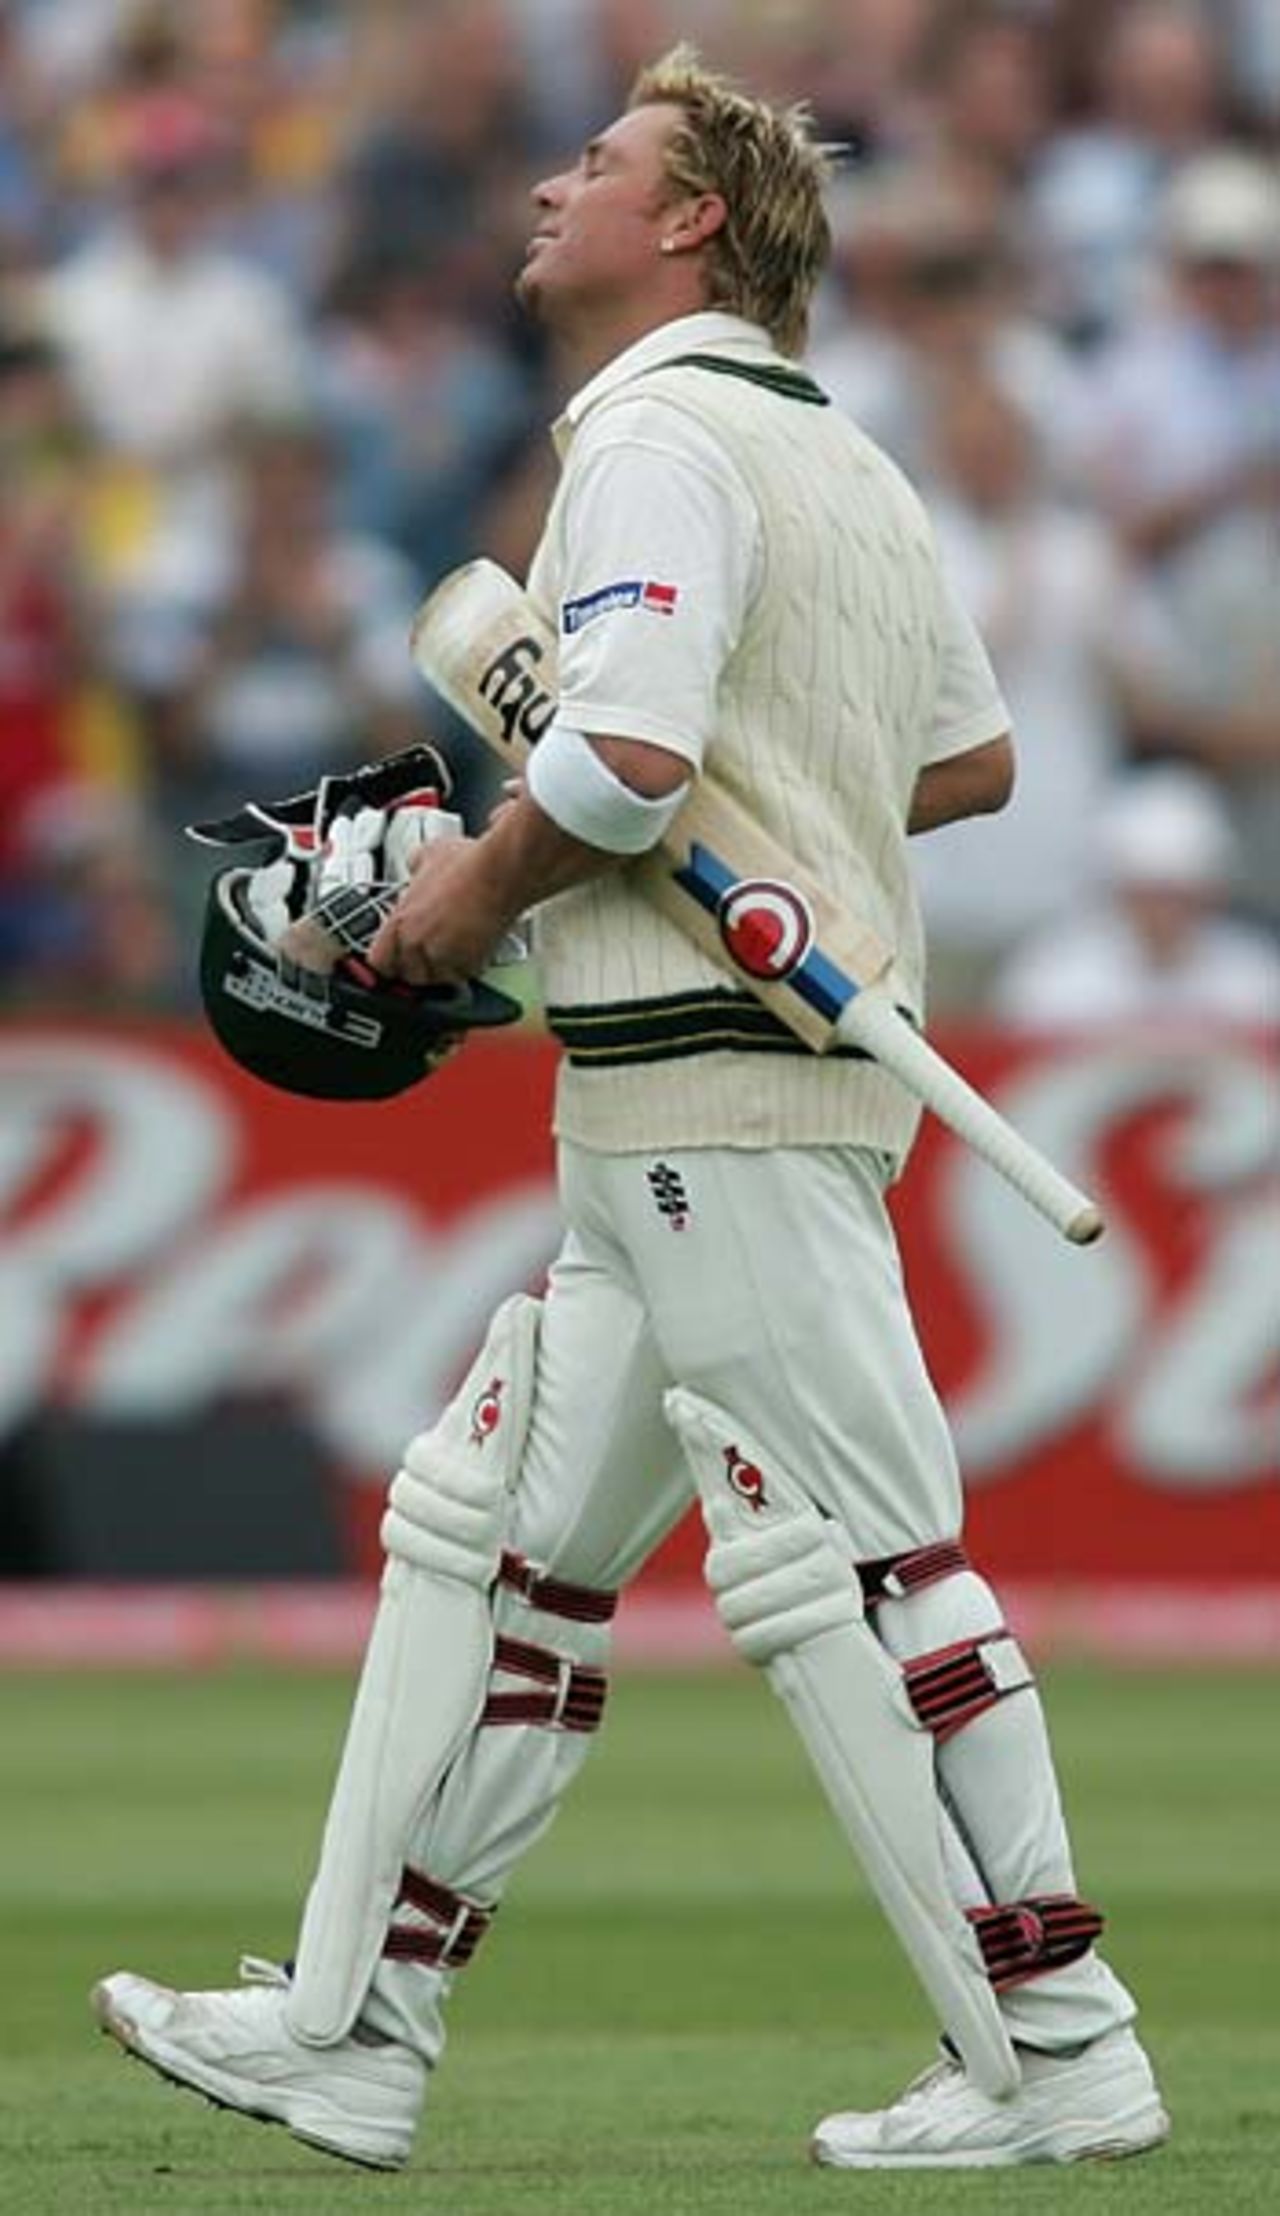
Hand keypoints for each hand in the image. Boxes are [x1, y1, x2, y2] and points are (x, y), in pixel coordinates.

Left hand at [367, 836, 507, 985]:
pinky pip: (461, 977)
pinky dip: (466, 967)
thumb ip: (414, 869)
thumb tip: (416, 867)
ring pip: (434, 978)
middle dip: (418, 964)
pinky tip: (472, 947)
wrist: (499, 875)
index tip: (397, 957)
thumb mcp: (426, 855)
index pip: (378, 960)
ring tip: (453, 948)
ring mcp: (441, 956)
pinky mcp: (467, 965)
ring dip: (441, 968)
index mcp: (399, 921)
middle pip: (407, 973)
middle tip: (431, 948)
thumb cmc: (468, 863)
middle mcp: (415, 943)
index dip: (389, 959)